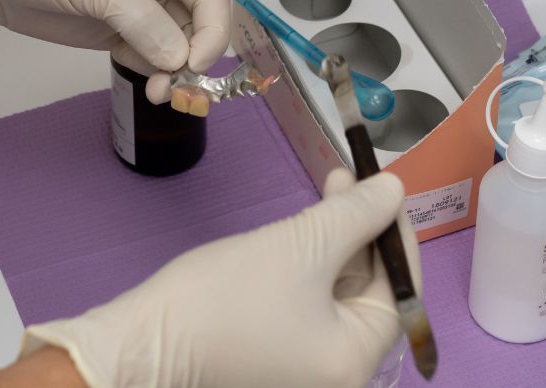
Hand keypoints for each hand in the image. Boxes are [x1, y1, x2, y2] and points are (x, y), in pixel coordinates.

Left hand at [0, 0, 229, 102]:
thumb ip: (144, 21)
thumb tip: (179, 60)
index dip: (214, 29)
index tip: (198, 63)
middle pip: (197, 21)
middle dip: (195, 56)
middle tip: (176, 90)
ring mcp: (130, 6)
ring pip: (174, 44)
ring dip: (175, 71)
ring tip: (158, 94)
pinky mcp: (107, 30)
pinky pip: (146, 54)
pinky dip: (154, 73)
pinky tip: (149, 88)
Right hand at [21, 169, 410, 387]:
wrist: (145, 342)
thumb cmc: (225, 299)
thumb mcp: (300, 246)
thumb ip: (355, 215)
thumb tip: (395, 190)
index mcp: (356, 361)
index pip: (400, 290)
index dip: (395, 232)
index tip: (384, 186)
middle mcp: (339, 374)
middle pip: (369, 293)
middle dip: (359, 230)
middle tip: (347, 177)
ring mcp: (304, 369)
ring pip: (336, 295)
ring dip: (335, 241)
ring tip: (326, 190)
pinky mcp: (274, 358)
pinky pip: (309, 306)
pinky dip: (311, 266)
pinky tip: (300, 230)